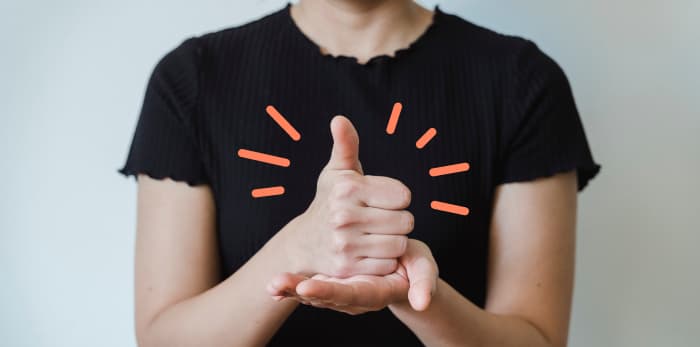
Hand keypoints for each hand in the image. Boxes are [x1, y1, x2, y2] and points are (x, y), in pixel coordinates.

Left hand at [268, 239, 437, 312]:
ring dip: (291, 290)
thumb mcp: (424, 271)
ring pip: (313, 296)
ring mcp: (341, 294)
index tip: (309, 287)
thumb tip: (422, 302)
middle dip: (300, 292)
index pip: (350, 293)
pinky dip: (291, 288)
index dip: (330, 291)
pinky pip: (310, 289)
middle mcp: (355, 298)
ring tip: (271, 285)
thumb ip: (424, 284)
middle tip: (277, 284)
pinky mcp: (332, 287)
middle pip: (325, 298)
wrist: (404, 270)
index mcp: (375, 292)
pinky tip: (272, 287)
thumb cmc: (415, 268)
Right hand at [284, 116, 413, 277]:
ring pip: (400, 243)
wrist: (304, 243)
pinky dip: (385, 260)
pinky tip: (370, 252)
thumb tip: (339, 119)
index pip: (404, 195)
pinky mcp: (348, 268)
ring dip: (394, 241)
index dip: (398, 198)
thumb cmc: (329, 202)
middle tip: (380, 220)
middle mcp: (344, 216)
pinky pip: (388, 264)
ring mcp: (345, 244)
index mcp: (348, 188)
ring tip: (376, 235)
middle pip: (406, 221)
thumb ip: (346, 145)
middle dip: (398, 220)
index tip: (381, 200)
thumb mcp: (337, 172)